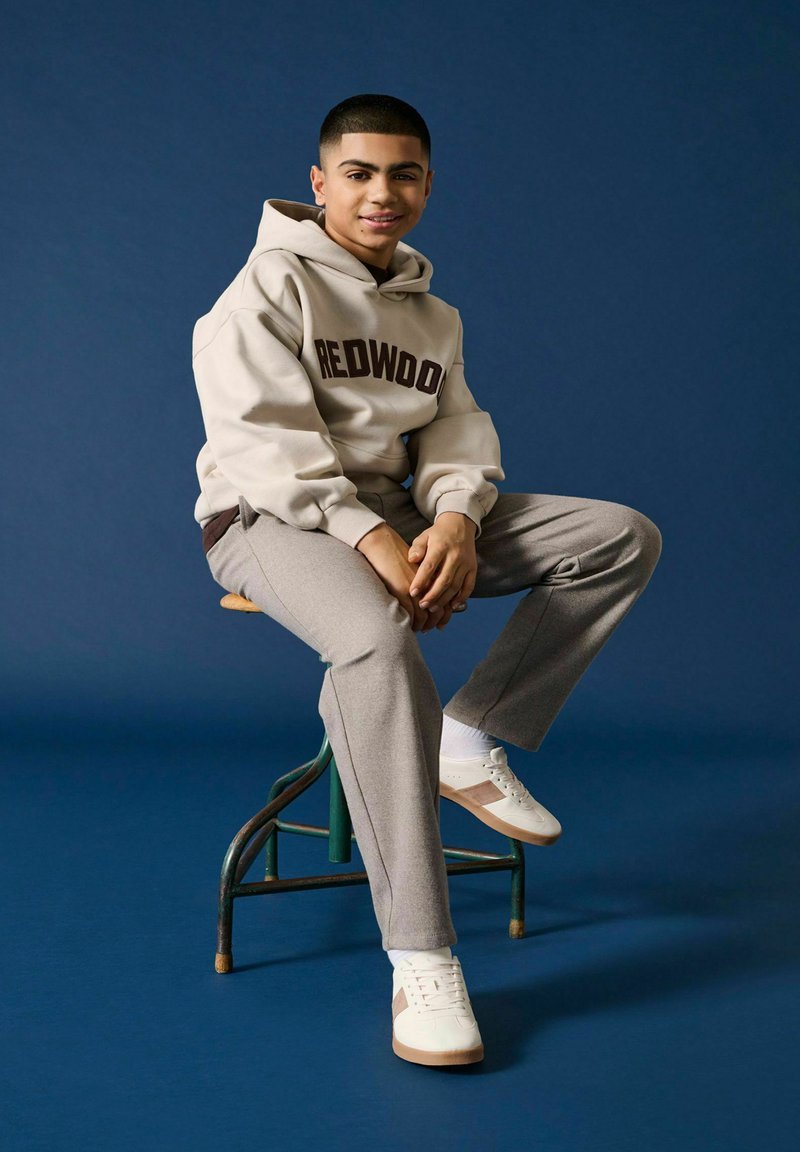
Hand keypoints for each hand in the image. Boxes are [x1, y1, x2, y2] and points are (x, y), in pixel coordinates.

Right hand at [355, 522, 439, 631]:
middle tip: (434, 628)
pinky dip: (413, 622)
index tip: (442, 622)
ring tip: (422, 629)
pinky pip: (412, 612)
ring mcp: (416, 588)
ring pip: (426, 613)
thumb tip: (426, 595)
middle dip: (437, 621)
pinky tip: (411, 626)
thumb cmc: (397, 555)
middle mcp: (428, 582)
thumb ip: (424, 579)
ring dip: (425, 624)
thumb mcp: (416, 565)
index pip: (445, 599)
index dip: (445, 613)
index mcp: (434, 575)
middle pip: (439, 608)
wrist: (384, 545)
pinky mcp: (403, 591)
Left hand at [407, 512, 477, 631]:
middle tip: (422, 606)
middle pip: (444, 579)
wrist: (460, 524)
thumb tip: (411, 559)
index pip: (430, 566)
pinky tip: (451, 606)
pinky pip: (469, 586)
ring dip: (444, 599)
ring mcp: (466, 563)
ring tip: (432, 608)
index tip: (412, 593)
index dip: (421, 581)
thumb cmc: (437, 534)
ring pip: (456, 585)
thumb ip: (417, 548)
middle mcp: (455, 555)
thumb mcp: (424, 536)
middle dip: (432, 595)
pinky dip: (461, 598)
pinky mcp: (473, 568)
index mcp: (440, 546)